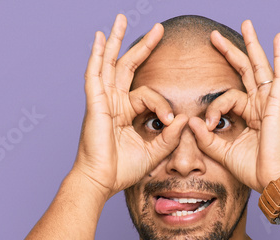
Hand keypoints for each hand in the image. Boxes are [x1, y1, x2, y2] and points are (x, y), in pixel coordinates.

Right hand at [71, 14, 188, 198]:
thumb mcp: (154, 152)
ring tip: (121, 19)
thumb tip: (184, 118)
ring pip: (110, 64)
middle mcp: (114, 102)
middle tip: (159, 29)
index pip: (148, 95)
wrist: (102, 181)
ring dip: (117, 41)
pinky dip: (97, 56)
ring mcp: (103, 101)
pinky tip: (101, 38)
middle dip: (143, 46)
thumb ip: (170, 136)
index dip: (163, 104)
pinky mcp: (95, 104)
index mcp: (126, 113)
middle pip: (128, 66)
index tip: (171, 119)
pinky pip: (94, 75)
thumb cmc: (122, 170)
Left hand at [187, 20, 279, 193]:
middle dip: (230, 52)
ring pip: (260, 67)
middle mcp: (262, 105)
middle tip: (214, 36)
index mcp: (251, 116)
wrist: (274, 181)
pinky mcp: (279, 105)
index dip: (213, 107)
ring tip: (246, 24)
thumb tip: (191, 122)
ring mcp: (271, 103)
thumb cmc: (256, 170)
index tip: (205, 124)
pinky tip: (279, 40)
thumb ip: (207, 138)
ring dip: (252, 45)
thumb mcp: (224, 153)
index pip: (228, 98)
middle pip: (245, 71)